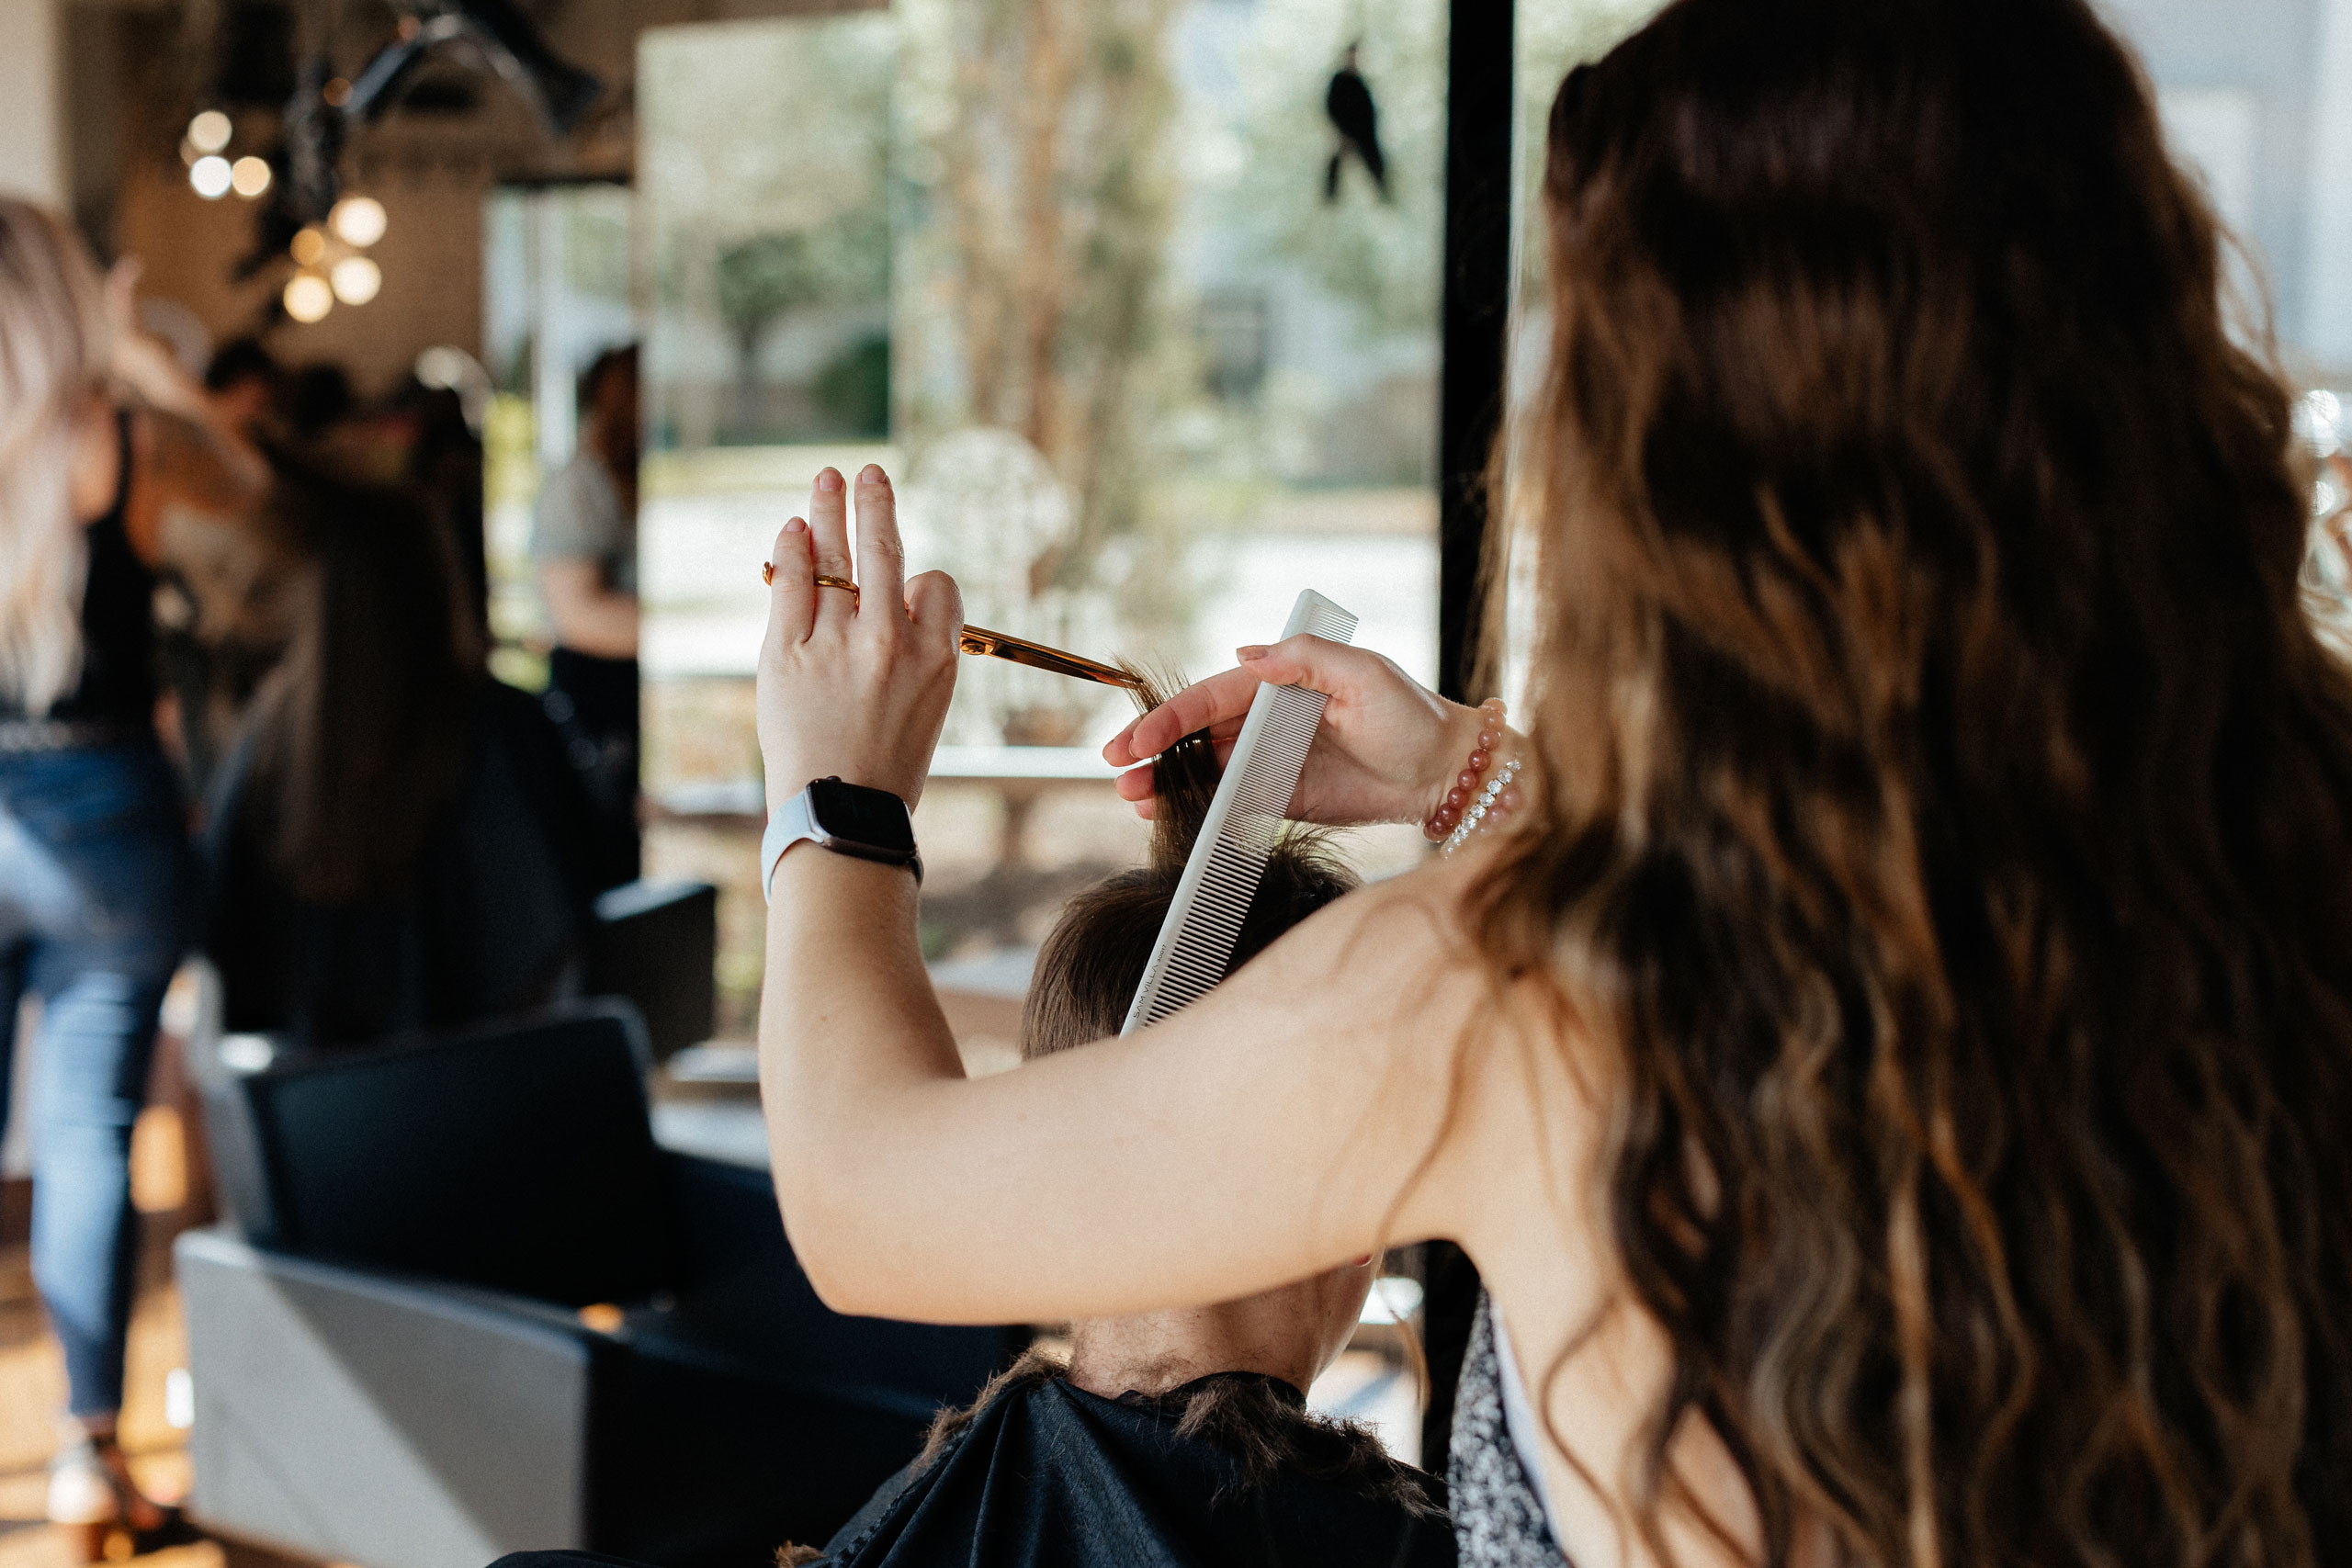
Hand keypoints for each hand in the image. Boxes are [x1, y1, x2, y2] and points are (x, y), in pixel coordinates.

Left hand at [757, 465, 961, 814]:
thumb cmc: (885, 766)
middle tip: (869, 472)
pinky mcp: (787, 652)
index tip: (905, 587)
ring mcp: (836, 643)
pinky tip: (794, 529)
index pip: (936, 585)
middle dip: (876, 502)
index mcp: (937, 656)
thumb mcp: (927, 706)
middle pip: (885, 550)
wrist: (838, 812)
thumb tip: (895, 592)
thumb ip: (917, 649)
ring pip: (836, 557)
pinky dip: (794, 550)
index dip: (921, 580)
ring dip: (830, 509)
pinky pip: (794, 583)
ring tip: (827, 478)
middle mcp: (890, 640)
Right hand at [1102, 636, 1484, 827]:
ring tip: (1131, 798)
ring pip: (1207, 770)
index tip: (1137, 738)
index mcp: (1282, 683)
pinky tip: (1169, 816)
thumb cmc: (1412, 715)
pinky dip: (1199, 808)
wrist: (1446, 774)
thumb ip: (1305, 659)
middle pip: (1198, 734)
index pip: (1213, 697)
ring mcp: (1274, 761)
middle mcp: (1270, 721)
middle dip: (1154, 751)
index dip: (1171, 717)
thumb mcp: (1364, 673)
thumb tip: (1244, 655)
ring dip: (1168, 782)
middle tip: (1115, 768)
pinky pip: (1232, 803)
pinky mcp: (1285, 799)